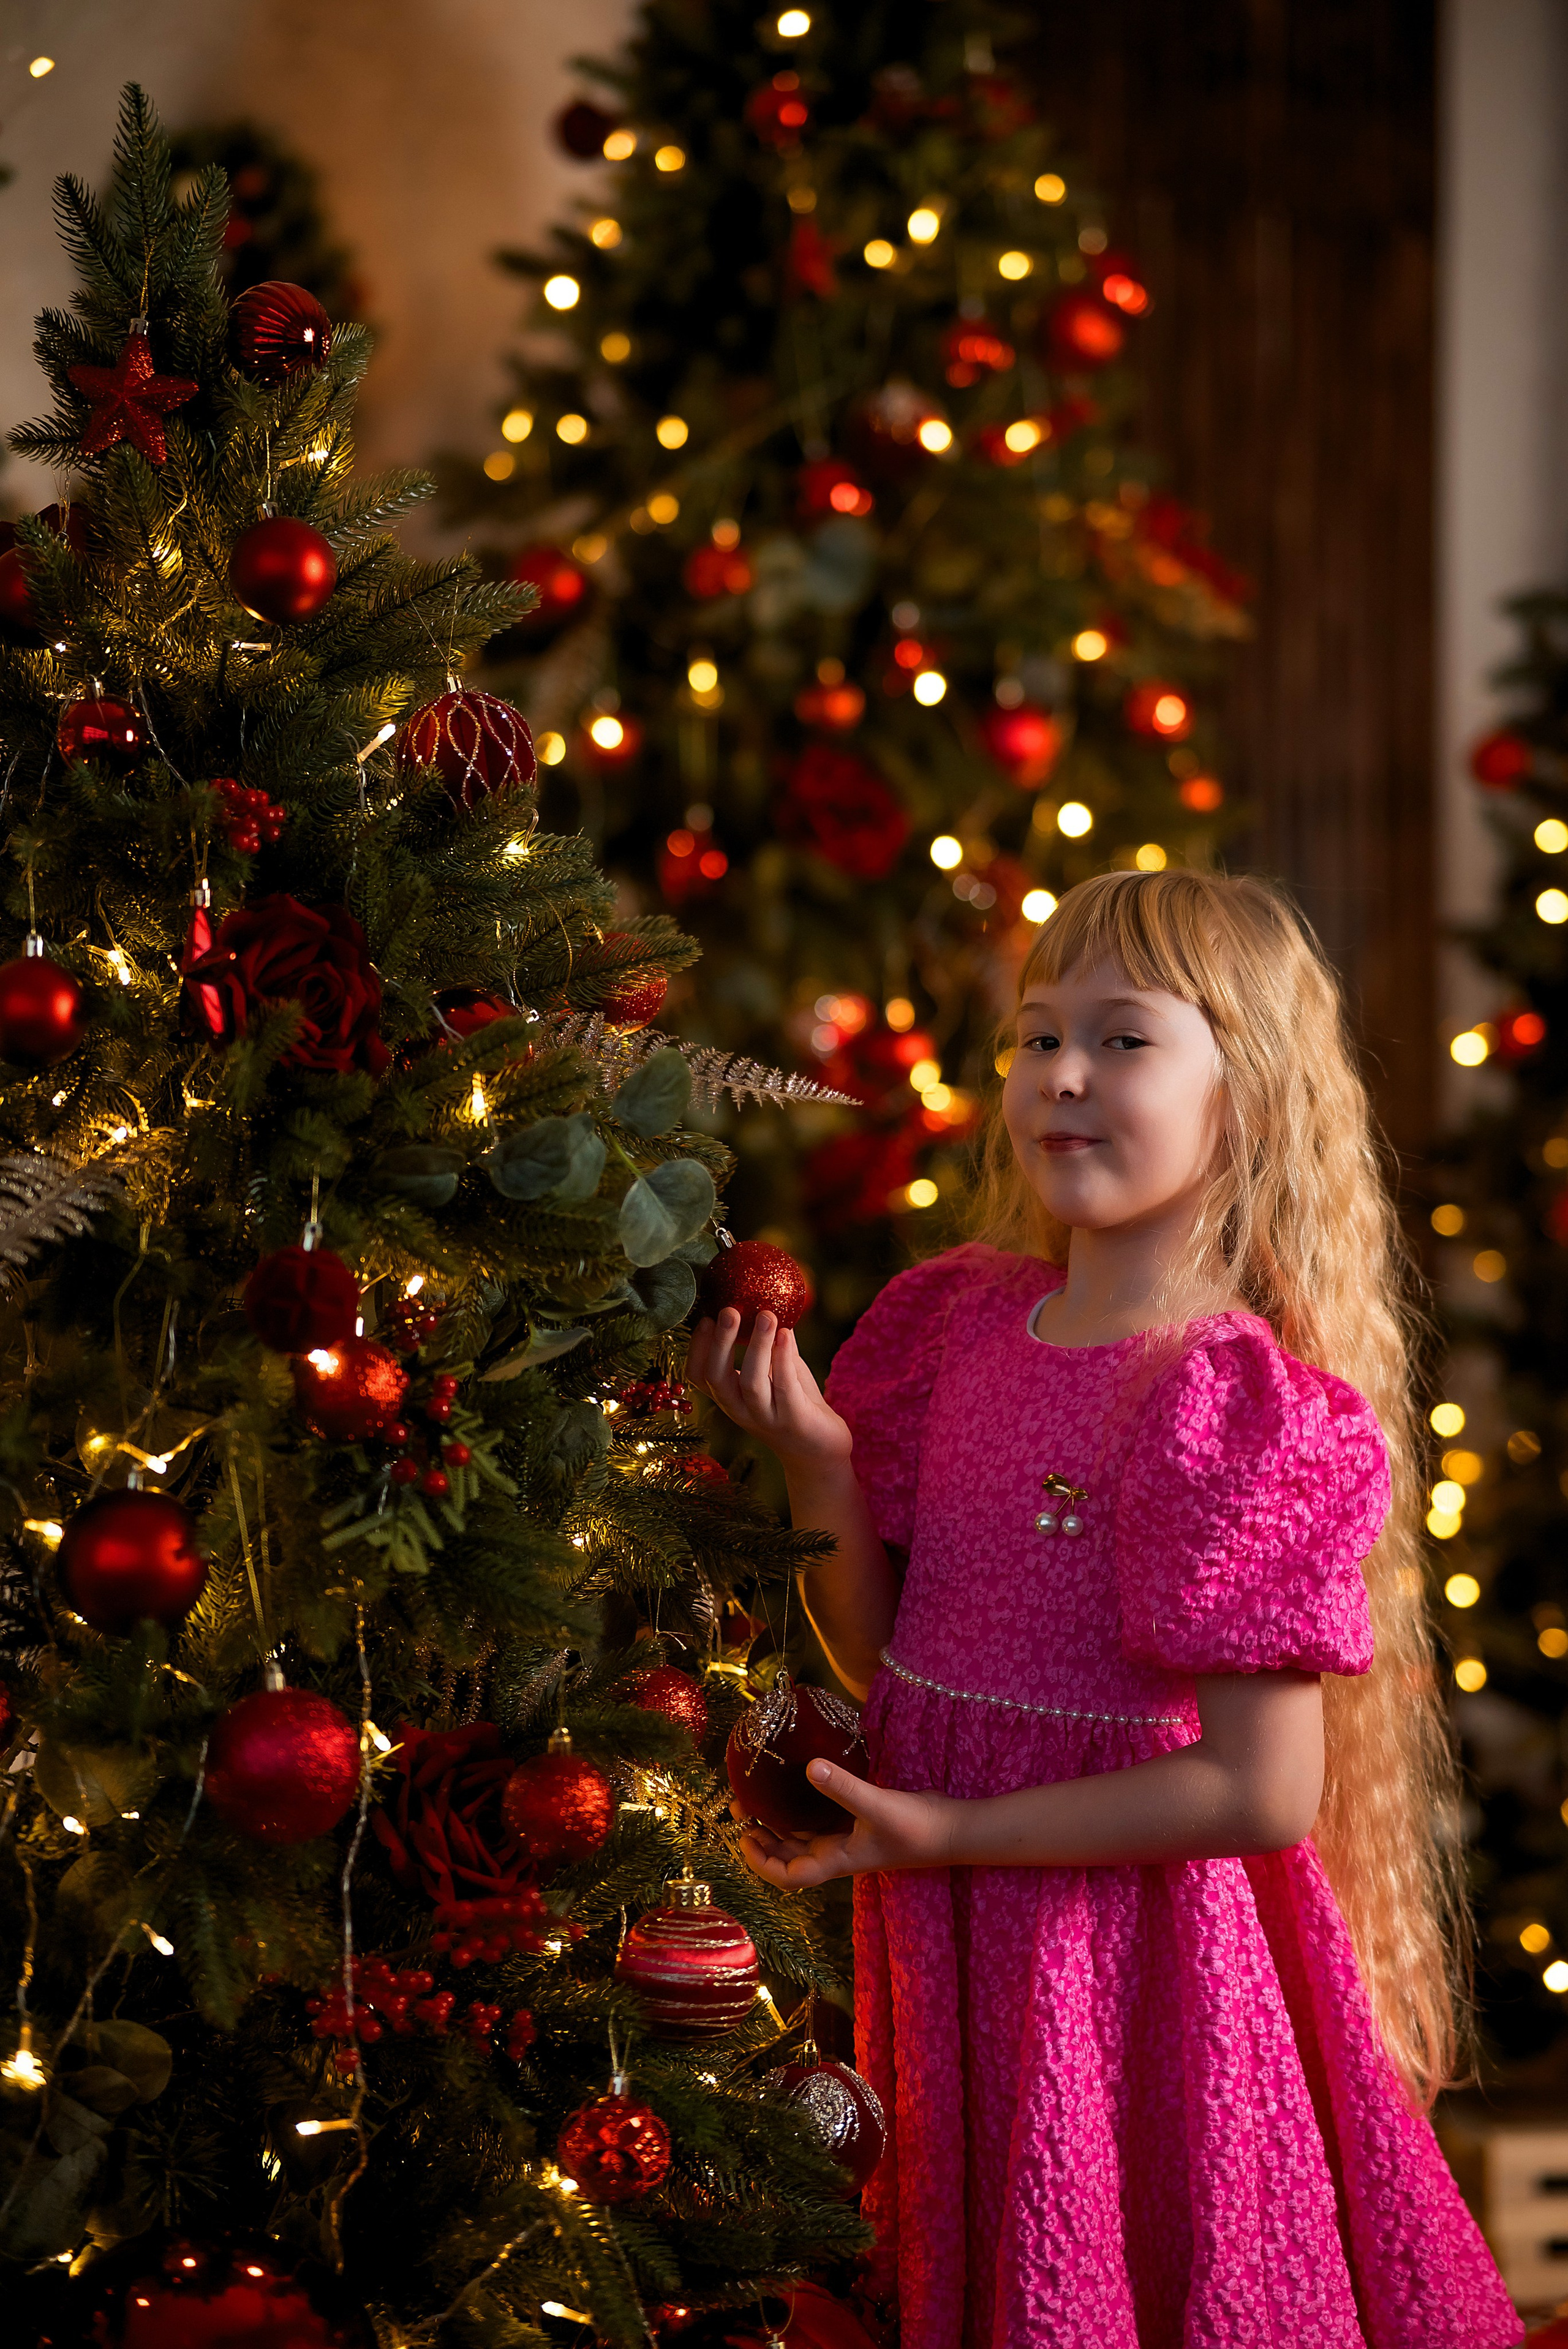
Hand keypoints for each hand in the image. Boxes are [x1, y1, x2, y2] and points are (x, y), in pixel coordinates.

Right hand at [686, 1309, 852, 1471]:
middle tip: (728, 1311)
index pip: (697, 1376)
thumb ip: (769, 1346)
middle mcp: (741, 1410)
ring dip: (757, 1347)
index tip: (705, 1318)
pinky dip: (783, 1359)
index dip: (696, 1348)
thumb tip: (765, 1303)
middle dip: (720, 1343)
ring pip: (752, 1383)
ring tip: (766, 1316)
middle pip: (717, 1378)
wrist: (821, 1449)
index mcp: (729, 1396)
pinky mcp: (795, 1420)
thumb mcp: (777, 1372)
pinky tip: (787, 1334)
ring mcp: (767, 1418)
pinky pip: (785, 1388)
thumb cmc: (794, 1404)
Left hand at [731, 1757, 955, 1888]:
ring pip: (802, 1838)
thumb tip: (809, 1766)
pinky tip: (798, 1785)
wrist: (951, 1830)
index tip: (744, 1836)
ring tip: (758, 1798)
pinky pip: (821, 1820)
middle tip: (742, 1809)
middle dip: (762, 1839)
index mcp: (836, 1861)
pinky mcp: (858, 1822)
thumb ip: (843, 1788)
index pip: (788, 1876)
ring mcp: (847, 1839)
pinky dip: (803, 1810)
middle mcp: (836, 1854)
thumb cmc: (915, 1828)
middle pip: (788, 1857)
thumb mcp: (876, 1806)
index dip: (761, 1862)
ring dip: (778, 1824)